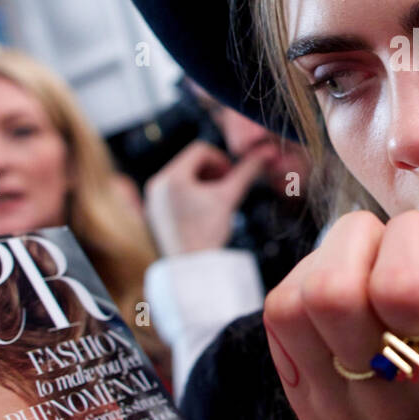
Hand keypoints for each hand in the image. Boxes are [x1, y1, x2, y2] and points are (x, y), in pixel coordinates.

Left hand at [144, 140, 274, 254]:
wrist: (191, 269)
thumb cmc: (207, 234)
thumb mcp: (229, 198)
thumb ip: (247, 172)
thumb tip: (265, 154)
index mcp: (172, 176)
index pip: (200, 150)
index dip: (221, 158)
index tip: (231, 175)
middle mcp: (157, 184)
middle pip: (189, 162)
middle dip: (211, 170)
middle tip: (225, 186)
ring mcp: (153, 199)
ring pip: (182, 176)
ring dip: (202, 181)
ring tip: (215, 200)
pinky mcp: (154, 212)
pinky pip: (172, 192)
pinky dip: (189, 194)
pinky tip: (202, 211)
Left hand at [261, 210, 418, 419]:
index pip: (402, 289)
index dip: (411, 237)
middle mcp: (390, 398)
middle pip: (333, 292)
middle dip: (360, 238)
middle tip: (393, 246)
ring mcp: (340, 404)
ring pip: (295, 302)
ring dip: (328, 259)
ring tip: (368, 266)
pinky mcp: (306, 403)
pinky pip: (280, 315)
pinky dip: (306, 280)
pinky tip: (345, 287)